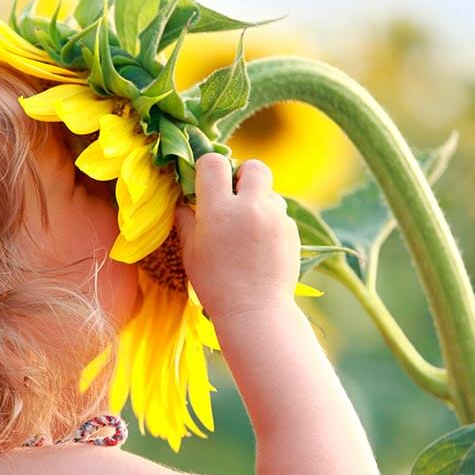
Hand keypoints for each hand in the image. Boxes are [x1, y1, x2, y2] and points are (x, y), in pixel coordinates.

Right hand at [174, 153, 299, 320]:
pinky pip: (280, 214)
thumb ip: (186, 221)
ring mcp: (275, 218)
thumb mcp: (191, 252)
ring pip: (270, 192)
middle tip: (234, 197)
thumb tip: (182, 203)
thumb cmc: (214, 284)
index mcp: (219, 209)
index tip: (205, 182)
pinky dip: (270, 222)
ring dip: (259, 201)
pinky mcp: (292, 231)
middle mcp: (250, 206)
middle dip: (243, 175)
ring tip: (248, 228)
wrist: (255, 310)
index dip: (208, 168)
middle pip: (254, 166)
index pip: (214, 163)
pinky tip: (260, 246)